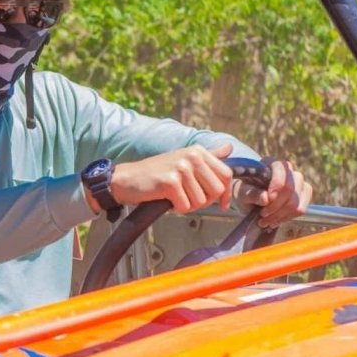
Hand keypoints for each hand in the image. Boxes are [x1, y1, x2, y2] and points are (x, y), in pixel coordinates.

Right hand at [110, 142, 235, 212]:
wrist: (127, 179)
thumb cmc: (156, 173)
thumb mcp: (184, 160)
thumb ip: (208, 156)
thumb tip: (229, 148)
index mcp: (198, 151)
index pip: (226, 174)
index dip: (226, 193)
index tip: (222, 205)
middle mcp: (192, 156)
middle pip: (217, 190)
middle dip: (205, 201)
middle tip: (189, 199)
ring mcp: (181, 168)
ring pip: (201, 201)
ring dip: (188, 206)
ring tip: (175, 197)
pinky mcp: (170, 182)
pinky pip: (185, 206)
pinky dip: (176, 208)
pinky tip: (167, 200)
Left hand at [242, 159, 312, 227]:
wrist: (250, 201)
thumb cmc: (245, 193)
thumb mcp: (242, 193)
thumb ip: (251, 194)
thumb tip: (265, 198)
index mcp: (271, 163)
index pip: (281, 170)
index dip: (276, 186)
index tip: (267, 201)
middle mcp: (288, 170)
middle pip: (290, 188)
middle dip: (276, 206)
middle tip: (262, 215)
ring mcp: (299, 182)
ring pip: (296, 201)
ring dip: (280, 215)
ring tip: (265, 221)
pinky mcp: (304, 194)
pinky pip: (301, 209)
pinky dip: (287, 218)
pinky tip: (275, 221)